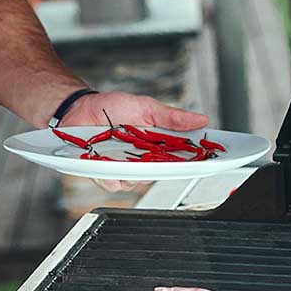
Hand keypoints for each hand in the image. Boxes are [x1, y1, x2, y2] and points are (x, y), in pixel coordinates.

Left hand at [62, 91, 209, 192]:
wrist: (79, 108)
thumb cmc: (111, 108)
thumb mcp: (145, 107)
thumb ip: (171, 117)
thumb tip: (201, 119)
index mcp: (156, 146)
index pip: (182, 158)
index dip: (197, 161)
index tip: (211, 159)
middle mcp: (142, 161)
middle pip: (162, 174)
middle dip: (166, 168)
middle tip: (167, 157)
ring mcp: (123, 169)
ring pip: (137, 181)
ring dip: (134, 170)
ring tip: (128, 154)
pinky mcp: (103, 174)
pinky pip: (113, 182)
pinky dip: (111, 174)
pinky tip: (107, 163)